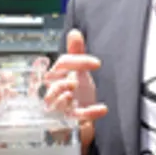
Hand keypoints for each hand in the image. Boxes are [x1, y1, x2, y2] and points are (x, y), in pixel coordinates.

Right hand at [46, 29, 107, 153]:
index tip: (97, 63)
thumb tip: (74, 32)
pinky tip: (102, 109)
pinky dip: (89, 113)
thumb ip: (76, 53)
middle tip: (75, 82)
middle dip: (63, 82)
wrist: (79, 119)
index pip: (61, 64)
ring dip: (65, 98)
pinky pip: (76, 118)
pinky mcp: (69, 122)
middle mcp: (53, 93)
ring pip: (56, 103)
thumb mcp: (76, 71)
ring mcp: (60, 109)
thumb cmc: (75, 93)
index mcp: (54, 77)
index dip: (78, 61)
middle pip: (53, 85)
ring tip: (74, 94)